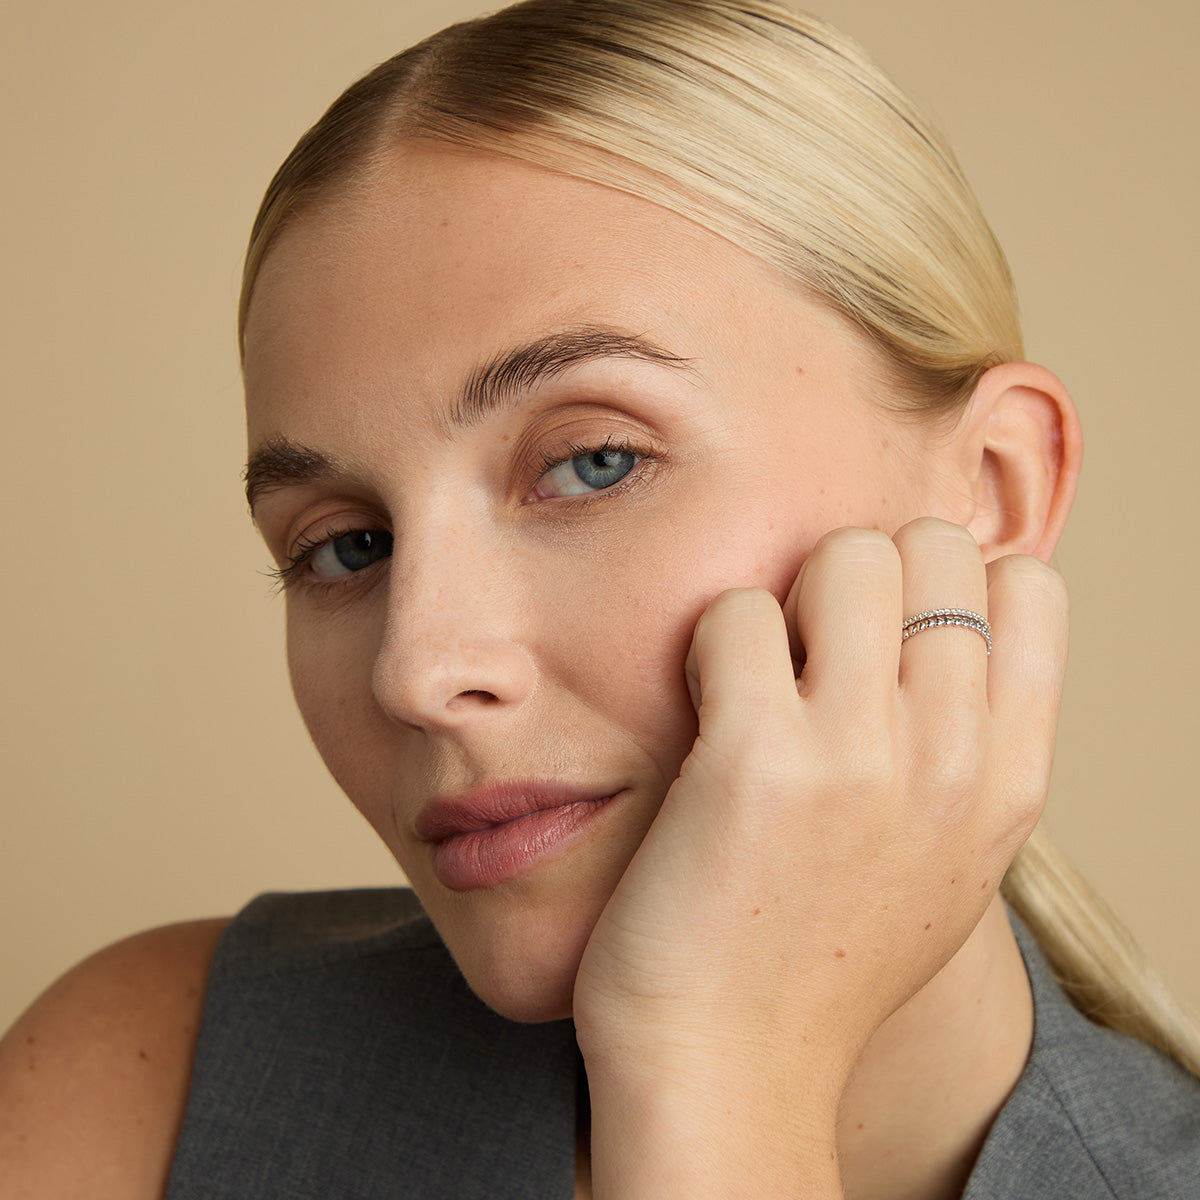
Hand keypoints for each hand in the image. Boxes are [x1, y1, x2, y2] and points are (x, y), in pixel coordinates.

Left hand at [573, 518, 1068, 1196]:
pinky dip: (712, 641)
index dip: (947, 580)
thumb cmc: (820, 955)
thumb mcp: (945, 858)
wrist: (729, 1065)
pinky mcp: (758, 759)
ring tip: (757, 670)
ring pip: (844, 556)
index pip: (1028, 586)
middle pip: (931, 546)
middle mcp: (953, 757)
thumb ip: (965, 748)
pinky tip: (704, 705)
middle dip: (860, 571)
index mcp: (1010, 780)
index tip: (886, 630)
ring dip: (786, 594)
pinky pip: (738, 614)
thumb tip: (943, 630)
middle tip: (808, 643)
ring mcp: (862, 755)